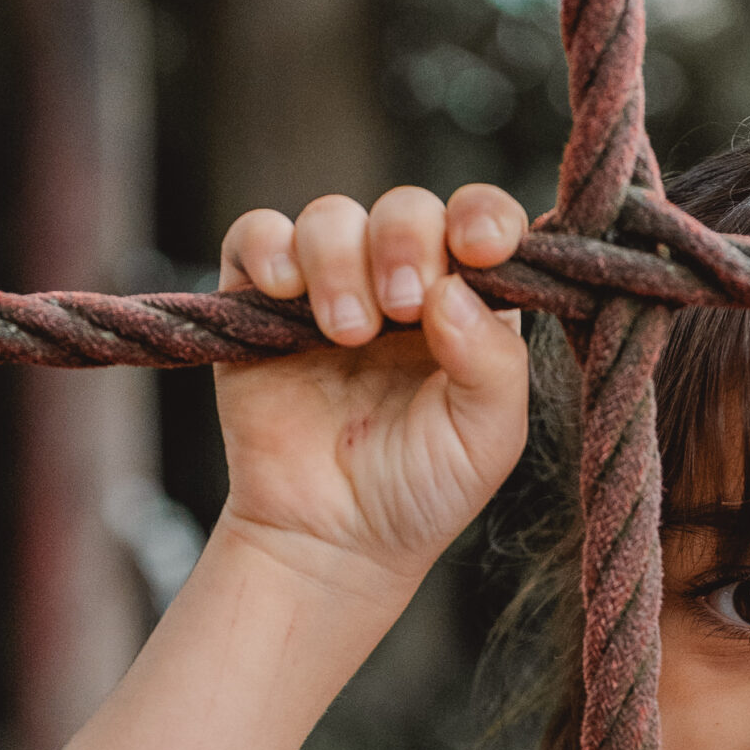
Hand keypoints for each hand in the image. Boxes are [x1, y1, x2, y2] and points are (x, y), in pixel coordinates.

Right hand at [214, 185, 530, 607]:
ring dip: (340, 262)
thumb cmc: (421, 491)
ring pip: (332, 217)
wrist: (332, 540)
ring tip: (347, 333)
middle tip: (400, 308)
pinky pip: (257, 235)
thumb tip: (454, 287)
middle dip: (406, 243)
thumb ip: (492, 363)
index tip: (479, 246)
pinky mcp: (259, 302)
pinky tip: (283, 291)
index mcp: (465, 306)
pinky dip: (268, 248)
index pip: (483, 225)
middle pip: (406, 209)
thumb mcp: (486, 438)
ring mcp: (329, 287)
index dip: (484, 217)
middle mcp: (400, 284)